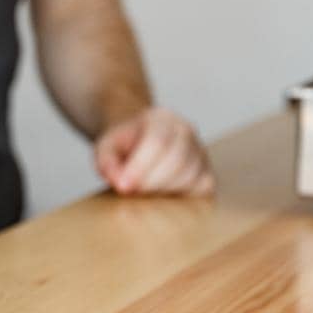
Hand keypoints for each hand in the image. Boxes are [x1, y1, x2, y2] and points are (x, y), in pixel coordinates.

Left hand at [95, 106, 215, 196]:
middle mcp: (186, 130)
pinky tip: (160, 191)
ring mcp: (200, 150)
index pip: (158, 142)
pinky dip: (179, 195)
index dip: (140, 168)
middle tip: (130, 189)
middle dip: (149, 182)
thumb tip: (120, 183)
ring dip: (162, 190)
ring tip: (142, 187)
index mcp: (162, 117)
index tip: (123, 186)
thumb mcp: (106, 148)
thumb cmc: (123, 146)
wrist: (138, 142)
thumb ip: (106, 162)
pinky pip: (200, 188)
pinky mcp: (207, 172)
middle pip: (176, 161)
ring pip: (189, 176)